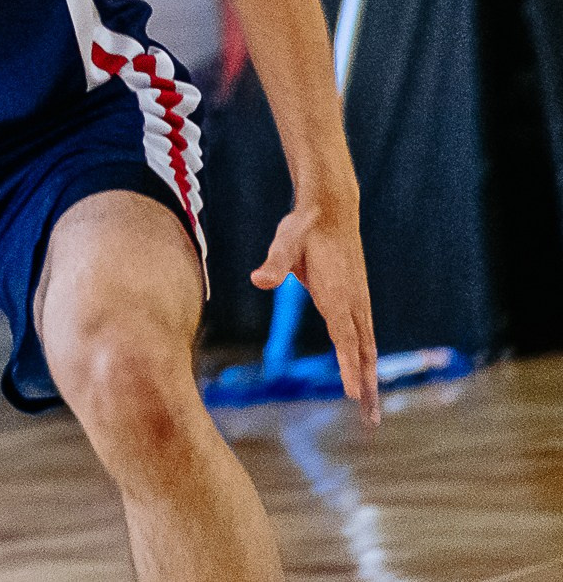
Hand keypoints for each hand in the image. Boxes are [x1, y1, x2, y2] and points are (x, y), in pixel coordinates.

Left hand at [252, 189, 378, 424]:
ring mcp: (359, 301)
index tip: (353, 394)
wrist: (331, 209)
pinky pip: (365, 335)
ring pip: (367, 346)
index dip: (349, 367)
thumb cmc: (304, 228)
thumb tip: (258, 279)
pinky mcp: (358, 298)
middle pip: (363, 352)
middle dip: (367, 386)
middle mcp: (353, 302)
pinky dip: (367, 358)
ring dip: (370, 377)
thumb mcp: (285, 242)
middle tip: (370, 420)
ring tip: (371, 407)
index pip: (345, 338)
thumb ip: (275, 263)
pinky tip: (365, 372)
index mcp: (337, 295)